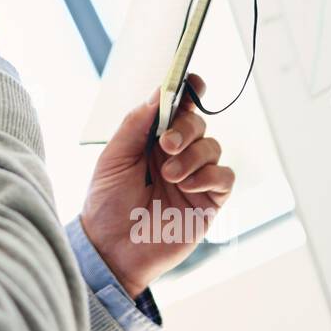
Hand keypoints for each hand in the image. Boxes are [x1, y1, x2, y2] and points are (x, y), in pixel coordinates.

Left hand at [79, 74, 234, 297]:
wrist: (110, 249)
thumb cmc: (106, 203)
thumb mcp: (113, 158)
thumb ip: (135, 125)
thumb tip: (158, 93)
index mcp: (152, 140)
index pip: (177, 108)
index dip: (188, 91)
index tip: (192, 81)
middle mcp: (176, 154)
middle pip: (198, 123)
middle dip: (186, 128)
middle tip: (166, 145)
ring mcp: (194, 177)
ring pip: (212, 147)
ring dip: (192, 156)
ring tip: (168, 175)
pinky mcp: (208, 202)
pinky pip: (225, 177)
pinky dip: (211, 175)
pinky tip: (188, 184)